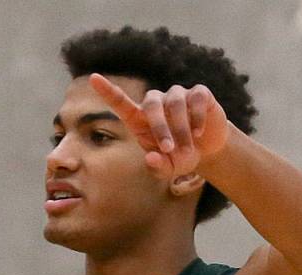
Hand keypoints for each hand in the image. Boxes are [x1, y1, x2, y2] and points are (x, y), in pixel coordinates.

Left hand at [89, 73, 229, 179]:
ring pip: (175, 104)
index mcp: (140, 119)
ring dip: (181, 130)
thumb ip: (157, 167)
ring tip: (188, 149)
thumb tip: (151, 157)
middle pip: (151, 104)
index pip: (121, 102)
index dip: (107, 90)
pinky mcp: (198, 93)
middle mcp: (156, 103)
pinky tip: (198, 133)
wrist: (208, 149)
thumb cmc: (180, 156)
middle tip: (169, 150)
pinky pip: (195, 100)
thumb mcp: (169, 168)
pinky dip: (196, 119)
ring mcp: (176, 95)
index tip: (93, 78)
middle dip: (160, 128)